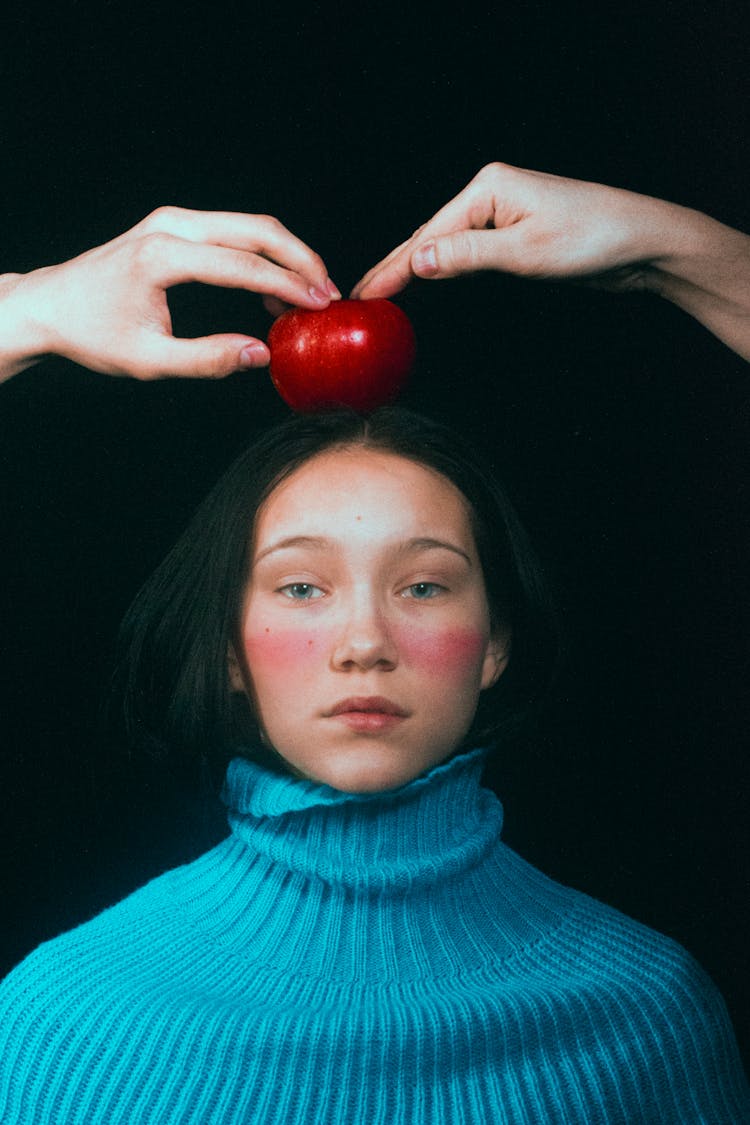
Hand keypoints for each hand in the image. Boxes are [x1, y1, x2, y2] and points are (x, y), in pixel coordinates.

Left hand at [0, 207, 339, 381]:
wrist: (51, 304)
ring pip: (249, 224)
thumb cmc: (93, 334)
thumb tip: (262, 354)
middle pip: (256, 229)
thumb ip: (208, 360)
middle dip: (300, 260)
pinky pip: (232, 230)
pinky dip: (262, 254)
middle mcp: (169, 225)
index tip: (320, 306)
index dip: (288, 286)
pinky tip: (273, 291)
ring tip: (310, 294)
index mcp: (161, 256)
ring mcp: (171, 218)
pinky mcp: (174, 223)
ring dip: (286, 255)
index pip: (242, 265)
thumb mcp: (149, 361)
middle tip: (330, 294)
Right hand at [353, 162, 690, 297]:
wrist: (639, 242)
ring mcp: (501, 213)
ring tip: (381, 293)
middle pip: (430, 237)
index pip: (428, 236)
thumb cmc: (591, 239)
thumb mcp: (524, 252)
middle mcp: (490, 194)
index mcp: (487, 188)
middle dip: (395, 268)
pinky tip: (427, 282)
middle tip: (360, 297)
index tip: (365, 294)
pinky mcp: (514, 233)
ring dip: (415, 270)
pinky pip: (467, 253)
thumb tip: (419, 262)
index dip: (393, 269)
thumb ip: (468, 257)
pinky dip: (444, 270)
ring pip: (446, 246)